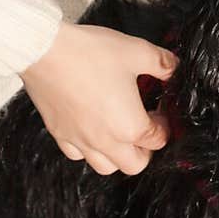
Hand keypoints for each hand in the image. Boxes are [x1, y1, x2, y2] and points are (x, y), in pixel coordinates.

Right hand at [19, 23, 177, 175]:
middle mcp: (105, 141)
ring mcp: (79, 140)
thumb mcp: (137, 51)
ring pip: (105, 166)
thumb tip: (174, 69)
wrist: (45, 51)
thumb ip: (162, 63)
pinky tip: (90, 127)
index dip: (165, 123)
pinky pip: (77, 154)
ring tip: (119, 130)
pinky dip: (87, 148)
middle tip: (145, 126)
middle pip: (135, 164)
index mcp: (130, 126)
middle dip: (145, 148)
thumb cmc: (90, 53)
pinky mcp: (59, 134)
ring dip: (117, 154)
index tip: (160, 108)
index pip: (158, 139)